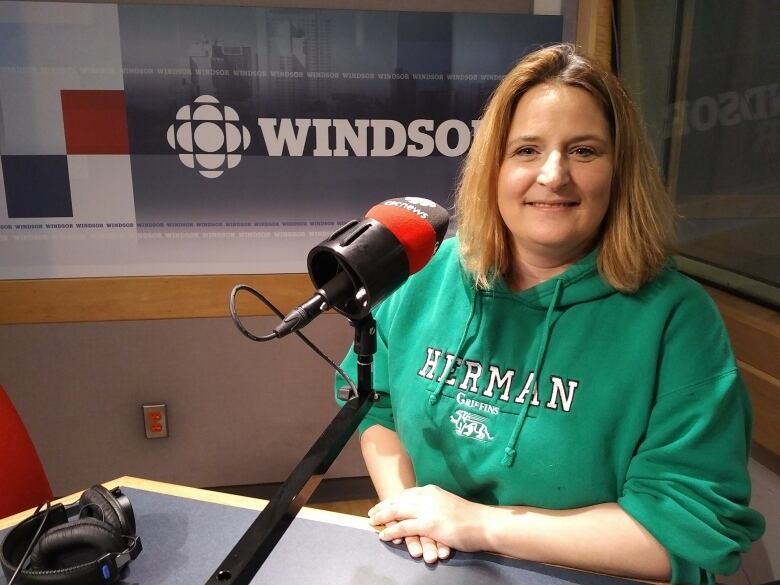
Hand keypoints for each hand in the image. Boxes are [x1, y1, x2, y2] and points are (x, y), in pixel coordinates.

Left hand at [368, 485, 487, 559]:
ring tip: (373, 522)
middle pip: (398, 500)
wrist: (484, 524)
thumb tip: (422, 512)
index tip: (383, 504)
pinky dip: (392, 531)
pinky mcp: (429, 524)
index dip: (392, 500)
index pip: (406, 494)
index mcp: (431, 490)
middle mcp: (427, 496)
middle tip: (372, 513)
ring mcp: (428, 510)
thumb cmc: (470, 518)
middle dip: (383, 507)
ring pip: (397, 512)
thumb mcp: (447, 505)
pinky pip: (404, 528)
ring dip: (383, 517)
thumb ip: (433, 505)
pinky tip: (384, 535)